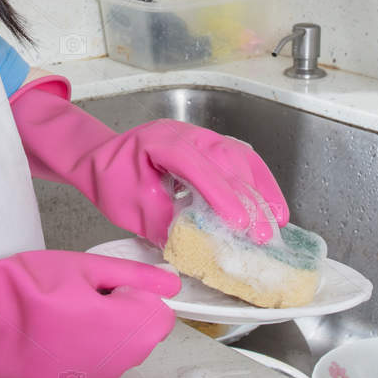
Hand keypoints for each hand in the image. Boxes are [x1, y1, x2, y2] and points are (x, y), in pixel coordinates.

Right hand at [0, 249, 181, 377]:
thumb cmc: (26, 291)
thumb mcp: (84, 267)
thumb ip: (135, 276)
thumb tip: (171, 283)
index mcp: (129, 331)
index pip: (162, 313)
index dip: (137, 293)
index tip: (106, 285)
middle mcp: (121, 364)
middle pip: (143, 331)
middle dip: (123, 310)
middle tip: (80, 293)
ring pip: (121, 347)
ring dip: (104, 329)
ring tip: (63, 312)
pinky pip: (100, 365)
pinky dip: (88, 350)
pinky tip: (60, 336)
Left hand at [9, 79, 290, 247]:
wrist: (101, 158)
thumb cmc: (111, 178)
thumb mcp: (130, 207)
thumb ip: (162, 223)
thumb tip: (196, 244)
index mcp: (161, 142)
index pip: (196, 166)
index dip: (220, 194)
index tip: (238, 222)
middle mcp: (187, 133)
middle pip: (225, 161)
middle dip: (248, 200)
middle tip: (262, 235)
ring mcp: (202, 136)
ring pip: (240, 159)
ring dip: (260, 191)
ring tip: (275, 223)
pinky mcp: (212, 146)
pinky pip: (242, 160)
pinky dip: (260, 182)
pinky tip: (273, 204)